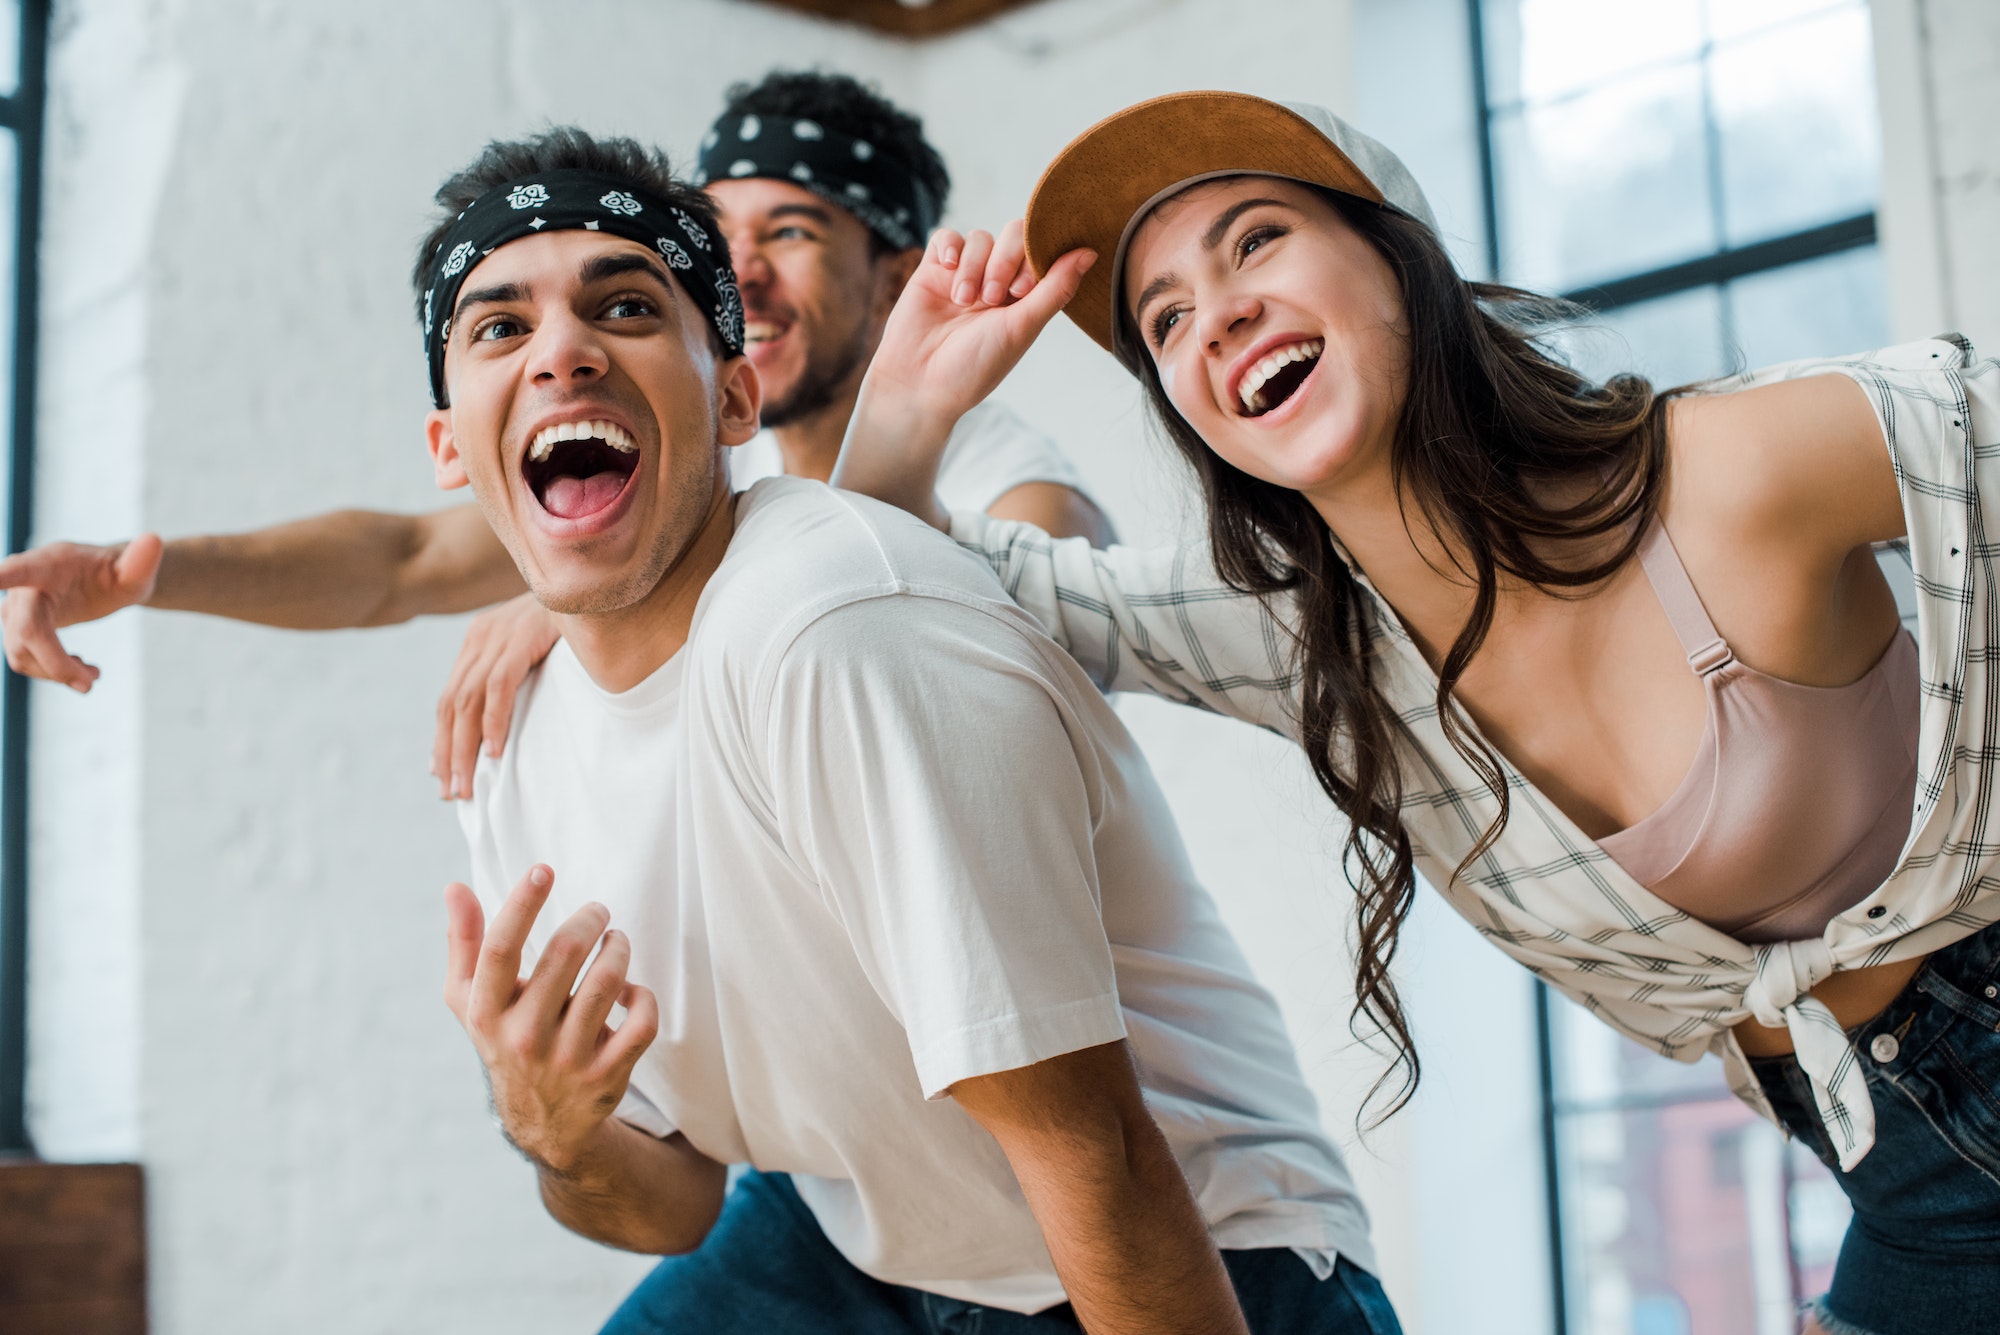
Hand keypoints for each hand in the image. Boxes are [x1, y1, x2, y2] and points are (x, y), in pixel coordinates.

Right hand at [0, 534, 163, 690]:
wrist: (105, 580)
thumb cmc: (117, 572)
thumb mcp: (135, 570)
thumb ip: (141, 560)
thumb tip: (154, 538)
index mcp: (47, 565)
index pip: (17, 571)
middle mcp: (24, 587)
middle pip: (25, 630)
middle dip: (55, 662)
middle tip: (91, 684)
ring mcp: (17, 609)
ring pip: (20, 652)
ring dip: (56, 671)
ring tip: (93, 675)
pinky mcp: (19, 629)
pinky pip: (25, 660)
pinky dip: (53, 672)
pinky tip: (81, 670)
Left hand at [434, 592, 561, 799]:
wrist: (593, 580)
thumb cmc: (575, 620)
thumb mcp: (537, 643)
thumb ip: (516, 670)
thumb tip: (508, 717)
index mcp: (480, 640)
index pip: (449, 697)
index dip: (442, 738)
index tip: (441, 774)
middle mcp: (481, 637)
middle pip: (451, 704)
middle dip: (447, 752)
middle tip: (451, 792)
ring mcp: (499, 636)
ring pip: (467, 701)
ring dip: (464, 747)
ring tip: (467, 783)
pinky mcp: (521, 638)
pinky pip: (500, 686)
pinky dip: (493, 721)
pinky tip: (494, 751)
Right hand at [443, 865, 658, 1174]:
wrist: (543, 1123)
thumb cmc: (505, 1040)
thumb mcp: (471, 1003)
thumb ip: (464, 945)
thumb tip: (454, 888)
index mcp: (487, 1014)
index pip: (500, 950)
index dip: (522, 904)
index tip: (543, 870)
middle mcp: (523, 1037)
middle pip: (563, 954)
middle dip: (589, 919)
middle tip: (598, 912)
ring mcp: (568, 1059)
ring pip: (608, 981)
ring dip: (619, 947)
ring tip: (616, 940)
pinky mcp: (607, 1075)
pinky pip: (641, 1021)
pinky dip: (643, 995)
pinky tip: (630, 990)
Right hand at [835, 224, 1093, 523]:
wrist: (919, 385)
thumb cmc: (974, 367)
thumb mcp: (1022, 328)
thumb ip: (1055, 288)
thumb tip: (1091, 252)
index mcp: (1024, 299)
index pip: (1040, 252)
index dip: (1033, 261)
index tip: (1021, 292)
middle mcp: (996, 283)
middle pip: (1013, 236)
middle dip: (1004, 262)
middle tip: (991, 299)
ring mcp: (964, 275)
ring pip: (979, 238)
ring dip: (974, 266)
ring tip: (964, 303)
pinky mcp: (932, 271)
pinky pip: (945, 237)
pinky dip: (949, 246)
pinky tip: (946, 268)